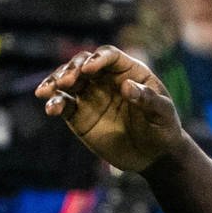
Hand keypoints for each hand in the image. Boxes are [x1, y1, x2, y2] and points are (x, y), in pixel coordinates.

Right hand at [36, 46, 185, 173]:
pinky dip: (54, 104)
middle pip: (83, 63)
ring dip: (55, 81)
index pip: (110, 56)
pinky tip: (51, 109)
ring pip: (67, 80)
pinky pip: (63, 104)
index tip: (88, 69)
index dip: (98, 58)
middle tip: (66, 81)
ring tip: (47, 91)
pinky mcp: (79, 115)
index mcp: (130, 71)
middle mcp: (106, 79)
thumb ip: (149, 100)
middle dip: (72, 68)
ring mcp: (90, 95)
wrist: (153, 156)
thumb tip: (127, 86)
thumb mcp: (163, 114)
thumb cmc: (163, 129)